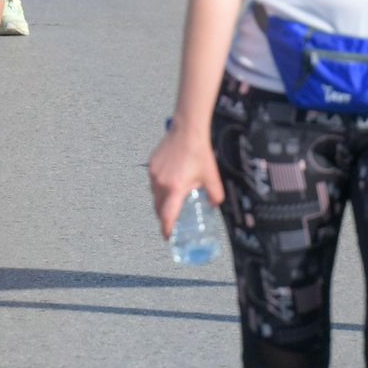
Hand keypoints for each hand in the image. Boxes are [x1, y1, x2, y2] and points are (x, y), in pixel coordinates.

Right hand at [148, 122, 224, 238]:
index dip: (166, 229)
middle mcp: (161, 183)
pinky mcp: (152, 164)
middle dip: (164, 217)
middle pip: (158, 208)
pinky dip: (160, 187)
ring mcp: (154, 174)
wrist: (187, 130)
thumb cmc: (200, 153)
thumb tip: (214, 205)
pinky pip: (154, 182)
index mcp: (175, 189)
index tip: (167, 236)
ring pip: (155, 195)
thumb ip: (215, 195)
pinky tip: (170, 182)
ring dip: (161, 202)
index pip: (167, 216)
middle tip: (171, 221)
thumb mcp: (212, 177)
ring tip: (172, 201)